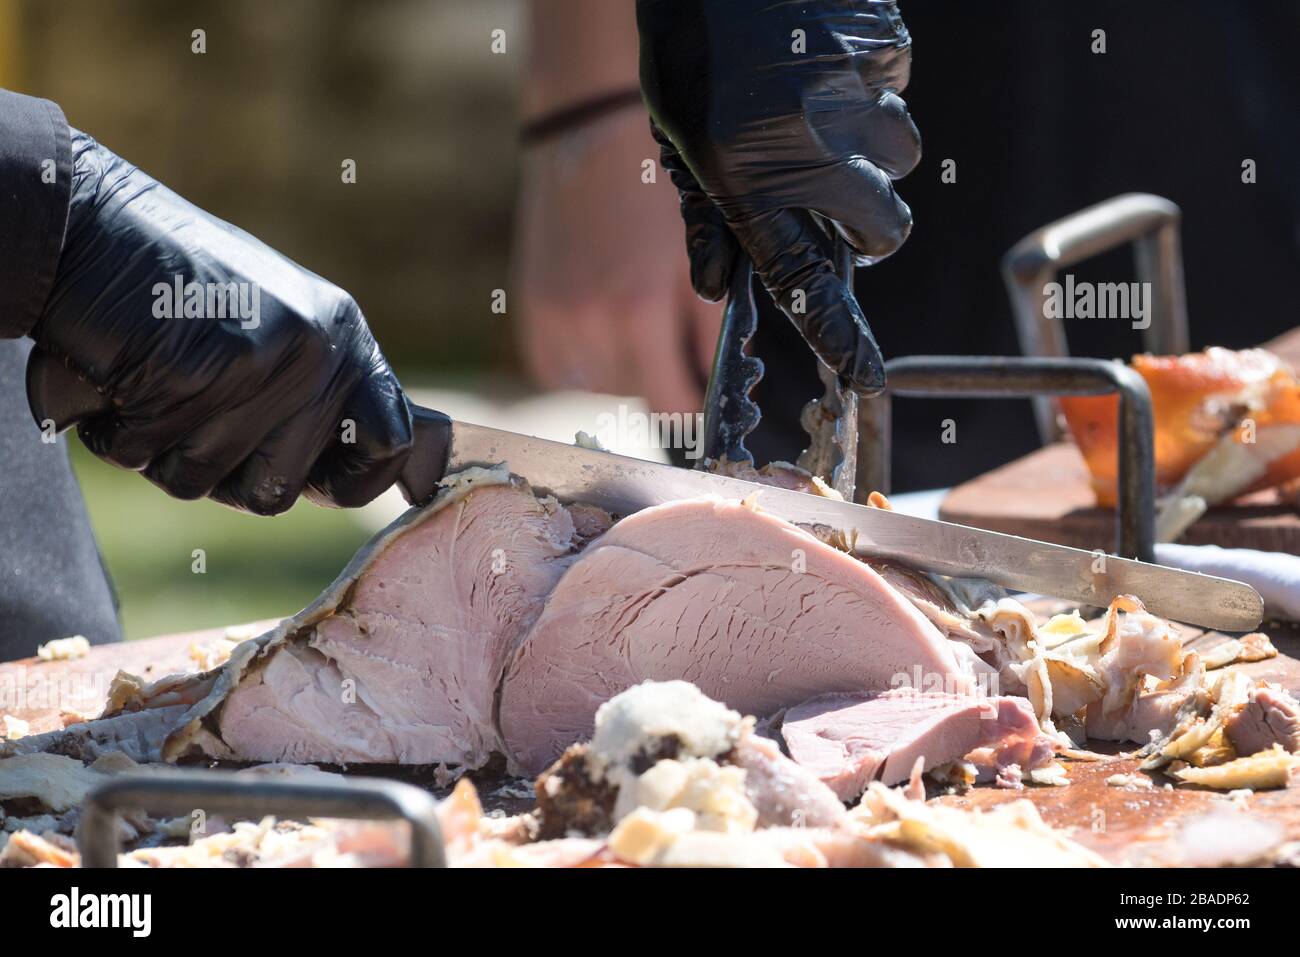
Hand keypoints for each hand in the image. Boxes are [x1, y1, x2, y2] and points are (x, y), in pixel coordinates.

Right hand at [28, 130, 411, 514]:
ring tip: (150, 384)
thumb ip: (324, 391)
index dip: (353, 481)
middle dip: (223, 473)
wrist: (86, 220)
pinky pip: (144, 454)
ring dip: (161, 451)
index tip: (316, 481)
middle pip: (278, 490)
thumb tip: (398, 470)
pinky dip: (115, 431)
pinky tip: (116, 376)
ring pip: (204, 479)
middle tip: (191, 411)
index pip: (388, 444)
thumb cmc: (176, 285)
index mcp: (344, 335)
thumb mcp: (278, 323)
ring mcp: (258, 362)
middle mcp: (316, 349)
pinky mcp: (192, 371)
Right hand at [513, 108, 721, 413]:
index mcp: (639, 313)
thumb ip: (711, 329)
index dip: (697, 407)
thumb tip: (718, 386)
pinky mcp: (531, 318)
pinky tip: (604, 322)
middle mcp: (589, 327)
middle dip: (664, 380)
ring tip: (637, 320)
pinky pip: (564, 373)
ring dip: (625, 371)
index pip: (674, 407)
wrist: (589, 129)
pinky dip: (587, 361)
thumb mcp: (698, 255)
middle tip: (677, 340)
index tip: (708, 397)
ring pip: (602, 389)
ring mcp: (553, 324)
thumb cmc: (655, 185)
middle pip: (639, 400)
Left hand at [637, 0, 920, 395]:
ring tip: (823, 105)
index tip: (866, 375)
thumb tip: (717, 287)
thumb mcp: (679, 139)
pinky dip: (874, 84)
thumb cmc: (691, 49)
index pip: (803, 279)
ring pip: (901, 156)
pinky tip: (830, 58)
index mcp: (746, 177)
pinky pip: (900, 88)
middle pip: (886, 228)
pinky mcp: (884, 47)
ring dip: (872, 148)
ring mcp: (855, 97)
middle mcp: (809, 147)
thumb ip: (706, 214)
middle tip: (834, 191)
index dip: (838, 335)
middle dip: (867, 222)